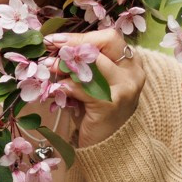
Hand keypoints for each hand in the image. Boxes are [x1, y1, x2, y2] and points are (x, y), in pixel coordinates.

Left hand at [46, 29, 145, 147]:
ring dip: (67, 63)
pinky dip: (68, 86)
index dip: (81, 36)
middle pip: (106, 42)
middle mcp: (133, 72)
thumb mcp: (92, 83)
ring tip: (49, 66)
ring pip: (95, 62)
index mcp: (130, 63)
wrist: (110, 146)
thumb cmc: (97, 111)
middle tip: (51, 46)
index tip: (56, 39)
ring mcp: (125, 87)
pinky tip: (58, 88)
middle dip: (75, 43)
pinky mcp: (112, 103)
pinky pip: (85, 87)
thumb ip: (83, 65)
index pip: (109, 38)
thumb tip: (55, 48)